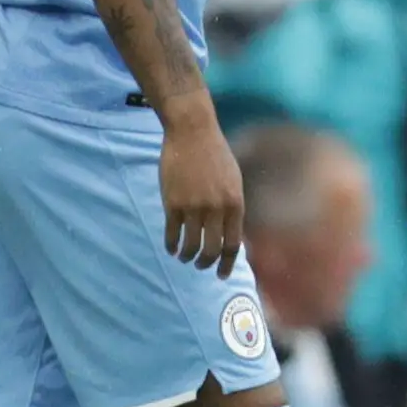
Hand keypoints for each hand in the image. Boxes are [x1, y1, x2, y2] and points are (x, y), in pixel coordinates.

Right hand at [159, 98, 245, 277]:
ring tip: (184, 257)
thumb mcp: (234, 180)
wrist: (192, 132)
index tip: (220, 275)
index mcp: (235, 203)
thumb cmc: (215, 154)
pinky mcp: (173, 203)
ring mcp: (194, 207)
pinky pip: (172, 233)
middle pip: (211, 250)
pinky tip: (170, 248)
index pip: (233, 244)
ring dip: (187, 256)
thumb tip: (231, 233)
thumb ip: (233, 206)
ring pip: (190, 245)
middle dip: (205, 264)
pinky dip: (171, 245)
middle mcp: (216, 209)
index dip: (226, 263)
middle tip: (200, 266)